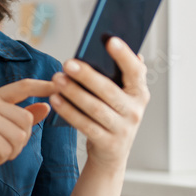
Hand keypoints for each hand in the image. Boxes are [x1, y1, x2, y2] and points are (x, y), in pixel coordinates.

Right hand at [0, 78, 52, 180]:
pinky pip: (6, 149)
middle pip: (27, 120)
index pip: (22, 86)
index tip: (59, 84)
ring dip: (9, 152)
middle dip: (19, 141)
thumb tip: (46, 106)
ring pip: (19, 137)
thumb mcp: (2, 130)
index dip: (42, 85)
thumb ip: (22, 117)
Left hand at [48, 37, 149, 169]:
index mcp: (139, 93)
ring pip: (95, 108)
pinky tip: (55, 99)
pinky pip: (85, 125)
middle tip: (68, 63)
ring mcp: (123, 129)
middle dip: (88, 75)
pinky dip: (69, 112)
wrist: (111, 155)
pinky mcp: (108, 144)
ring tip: (57, 79)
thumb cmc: (112, 115)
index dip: (124, 56)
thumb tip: (112, 41)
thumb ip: (117, 74)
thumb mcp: (120, 96)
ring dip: (74, 93)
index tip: (110, 40)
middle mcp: (135, 111)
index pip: (135, 71)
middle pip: (109, 90)